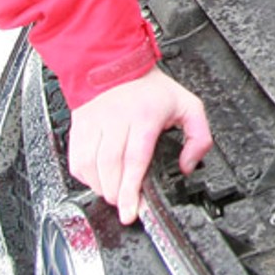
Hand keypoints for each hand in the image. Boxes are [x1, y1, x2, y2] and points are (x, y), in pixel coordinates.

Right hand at [67, 67, 212, 223]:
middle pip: (110, 167)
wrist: (116, 62)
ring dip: (101, 187)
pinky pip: (76, 159)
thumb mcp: (188, 105)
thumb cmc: (151, 88)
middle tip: (125, 205)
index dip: (131, 190)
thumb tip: (187, 166)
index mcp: (144, 115)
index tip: (130, 211)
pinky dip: (85, 176)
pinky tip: (99, 179)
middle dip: (117, 194)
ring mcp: (94, 123)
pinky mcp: (79, 127)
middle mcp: (116, 119)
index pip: (135, 159)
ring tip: (114, 193)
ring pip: (89, 166)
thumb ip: (199, 137)